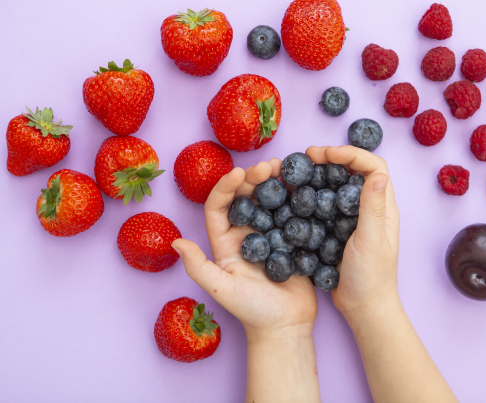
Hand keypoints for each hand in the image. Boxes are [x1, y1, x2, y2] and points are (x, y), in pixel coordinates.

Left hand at [171, 159, 317, 339]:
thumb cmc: (252, 312)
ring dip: (274, 183)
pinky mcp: (291, 239)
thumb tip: (176, 242)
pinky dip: (294, 197)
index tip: (240, 173)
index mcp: (225, 243)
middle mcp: (245, 235)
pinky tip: (302, 185)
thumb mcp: (221, 290)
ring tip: (285, 168)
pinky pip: (290, 212)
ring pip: (268, 201)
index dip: (226, 187)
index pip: (219, 206)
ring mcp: (270, 235)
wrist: (286, 327)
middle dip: (253, 178)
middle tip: (269, 165)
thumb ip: (198, 267)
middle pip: (245, 198)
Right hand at [305, 146, 400, 319]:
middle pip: (354, 171)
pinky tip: (296, 194)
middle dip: (333, 158)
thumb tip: (377, 174)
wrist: (362, 309)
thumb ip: (373, 207)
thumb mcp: (371, 240)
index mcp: (383, 208)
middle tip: (308, 156)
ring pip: (338, 186)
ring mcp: (354, 219)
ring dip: (321, 174)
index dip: (351, 154)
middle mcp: (370, 209)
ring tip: (299, 170)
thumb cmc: (371, 278)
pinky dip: (313, 194)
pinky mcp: (338, 230)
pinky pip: (326, 204)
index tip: (327, 154)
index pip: (373, 167)